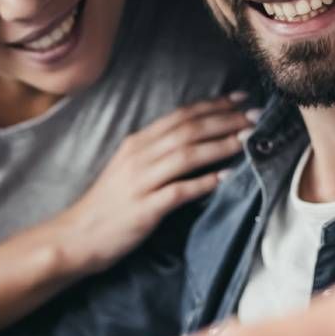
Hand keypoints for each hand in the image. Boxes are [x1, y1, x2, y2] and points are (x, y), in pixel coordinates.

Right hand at [57, 94, 253, 273]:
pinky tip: (226, 178)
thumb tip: (196, 142)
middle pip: (189, 130)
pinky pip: (179, 191)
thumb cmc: (109, 205)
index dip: (214, 105)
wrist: (77, 236)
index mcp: (138, 143)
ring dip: (221, 145)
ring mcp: (142, 181)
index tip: (242, 99)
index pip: (182, 116)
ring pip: (187, 155)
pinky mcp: (145, 208)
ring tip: (248, 140)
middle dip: (226, 120)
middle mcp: (140, 156)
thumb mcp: (131, 169)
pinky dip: (204, 182)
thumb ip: (159, 153)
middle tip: (257, 115)